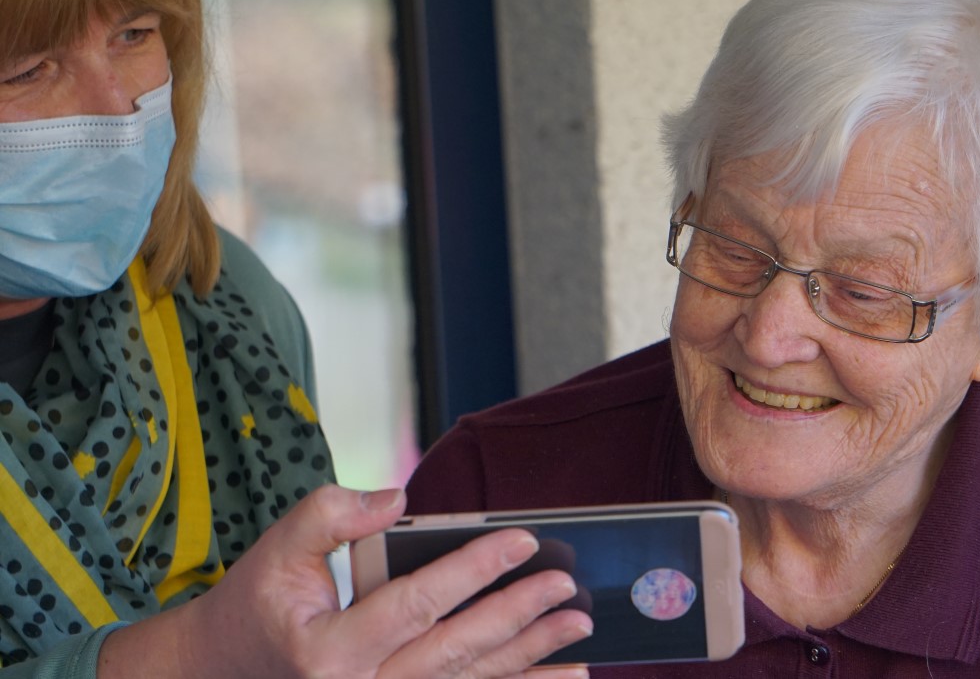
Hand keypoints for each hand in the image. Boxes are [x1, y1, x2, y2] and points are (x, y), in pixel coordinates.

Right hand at [100, 484, 592, 677]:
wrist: (221, 675)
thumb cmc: (256, 606)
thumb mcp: (277, 548)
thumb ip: (332, 514)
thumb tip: (398, 497)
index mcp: (327, 649)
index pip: (416, 603)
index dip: (473, 568)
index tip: (523, 539)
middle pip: (455, 651)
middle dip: (518, 616)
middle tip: (567, 587)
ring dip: (530, 659)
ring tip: (578, 631)